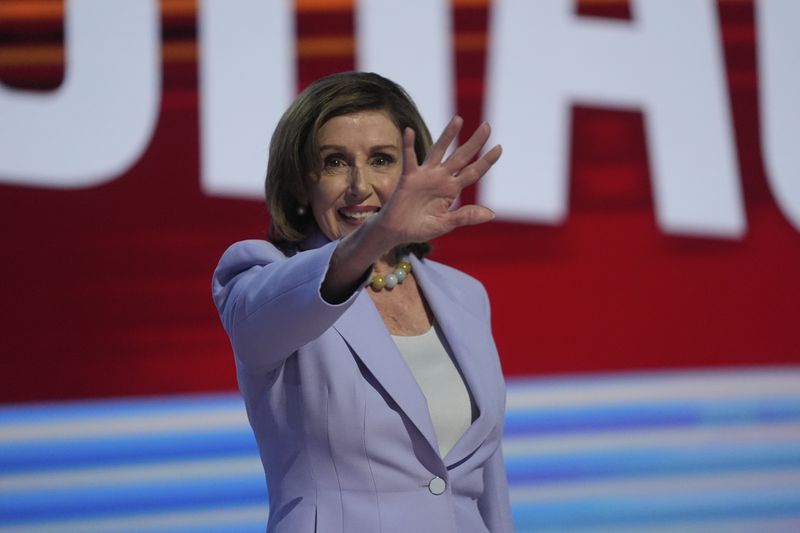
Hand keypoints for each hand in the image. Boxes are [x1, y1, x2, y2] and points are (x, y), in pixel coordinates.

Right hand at [376, 116, 501, 246]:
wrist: (397, 233)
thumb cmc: (420, 227)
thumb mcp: (445, 223)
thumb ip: (466, 216)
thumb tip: (491, 214)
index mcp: (452, 189)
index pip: (473, 172)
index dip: (486, 161)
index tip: (499, 148)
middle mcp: (441, 178)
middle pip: (461, 156)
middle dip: (475, 142)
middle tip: (487, 126)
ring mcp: (425, 175)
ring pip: (438, 151)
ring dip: (448, 136)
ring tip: (458, 119)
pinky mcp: (408, 178)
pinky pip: (409, 159)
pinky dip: (408, 145)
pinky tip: (409, 131)